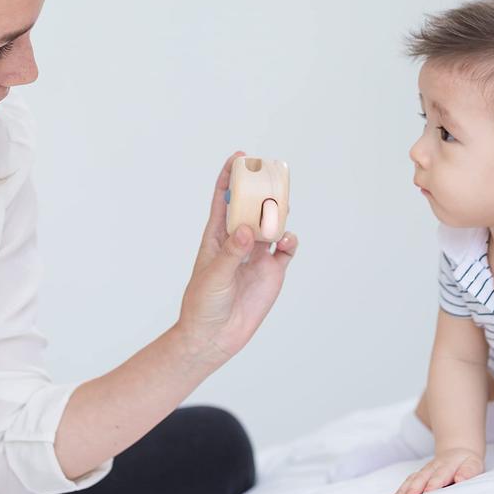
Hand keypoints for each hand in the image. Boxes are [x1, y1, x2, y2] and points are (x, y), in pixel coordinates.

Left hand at [176, 152, 297, 363]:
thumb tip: (247, 230)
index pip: (222, 200)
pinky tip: (287, 241)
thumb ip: (232, 253)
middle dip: (262, 189)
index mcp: (217, 236)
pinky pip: (286, 249)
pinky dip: (290, 240)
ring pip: (273, 224)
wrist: (214, 337)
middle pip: (253, 206)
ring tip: (284, 207)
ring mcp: (257, 256)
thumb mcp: (213, 276)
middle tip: (272, 175)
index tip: (240, 157)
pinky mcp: (272, 272)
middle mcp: (239, 241)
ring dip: (280, 213)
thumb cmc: (203, 304)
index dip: (230, 176)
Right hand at [389, 447, 483, 493]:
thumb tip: (460, 479)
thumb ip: (468, 472)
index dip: (434, 483)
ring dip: (403, 491)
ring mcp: (424, 471)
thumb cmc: (467, 463)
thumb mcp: (473, 464)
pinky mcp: (419, 476)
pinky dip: (401, 491)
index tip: (428, 492)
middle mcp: (433, 467)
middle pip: (422, 477)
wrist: (457, 451)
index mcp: (448, 465)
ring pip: (412, 480)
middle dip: (414, 488)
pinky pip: (408, 482)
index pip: (440, 475)